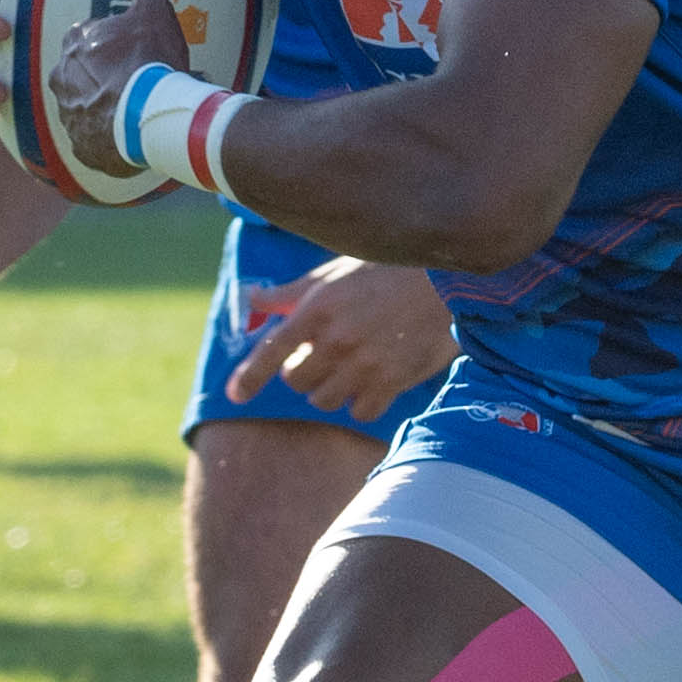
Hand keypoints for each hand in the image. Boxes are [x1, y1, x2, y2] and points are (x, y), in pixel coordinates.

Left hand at [47, 0, 187, 178]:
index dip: (115, 44)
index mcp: (76, 42)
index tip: (136, 53)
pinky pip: (93, 141)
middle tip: (140, 82)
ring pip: (87, 107)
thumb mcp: (152, 10)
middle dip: (107, 76)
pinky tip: (133, 137)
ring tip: (139, 112)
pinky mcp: (81, 146)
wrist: (153, 117)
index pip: (90, 38)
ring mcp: (69, 114)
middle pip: (85, 72)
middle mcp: (63, 77)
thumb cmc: (151, 59)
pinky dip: (109, 140)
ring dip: (107, 108)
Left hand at [234, 254, 458, 421]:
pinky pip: (361, 411)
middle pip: (297, 381)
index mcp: (318, 308)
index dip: (250, 377)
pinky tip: (372, 382)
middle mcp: (337, 339)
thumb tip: (251, 299)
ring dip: (330, 389)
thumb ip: (290, 292)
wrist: (445, 281)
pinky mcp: (393, 381)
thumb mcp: (333, 273)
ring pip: (326, 400)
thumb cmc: (385, 271)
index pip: (272, 350)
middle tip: (322, 356)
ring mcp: (365, 363)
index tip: (235, 395)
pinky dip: (361, 403)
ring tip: (348, 368)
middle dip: (303, 372)